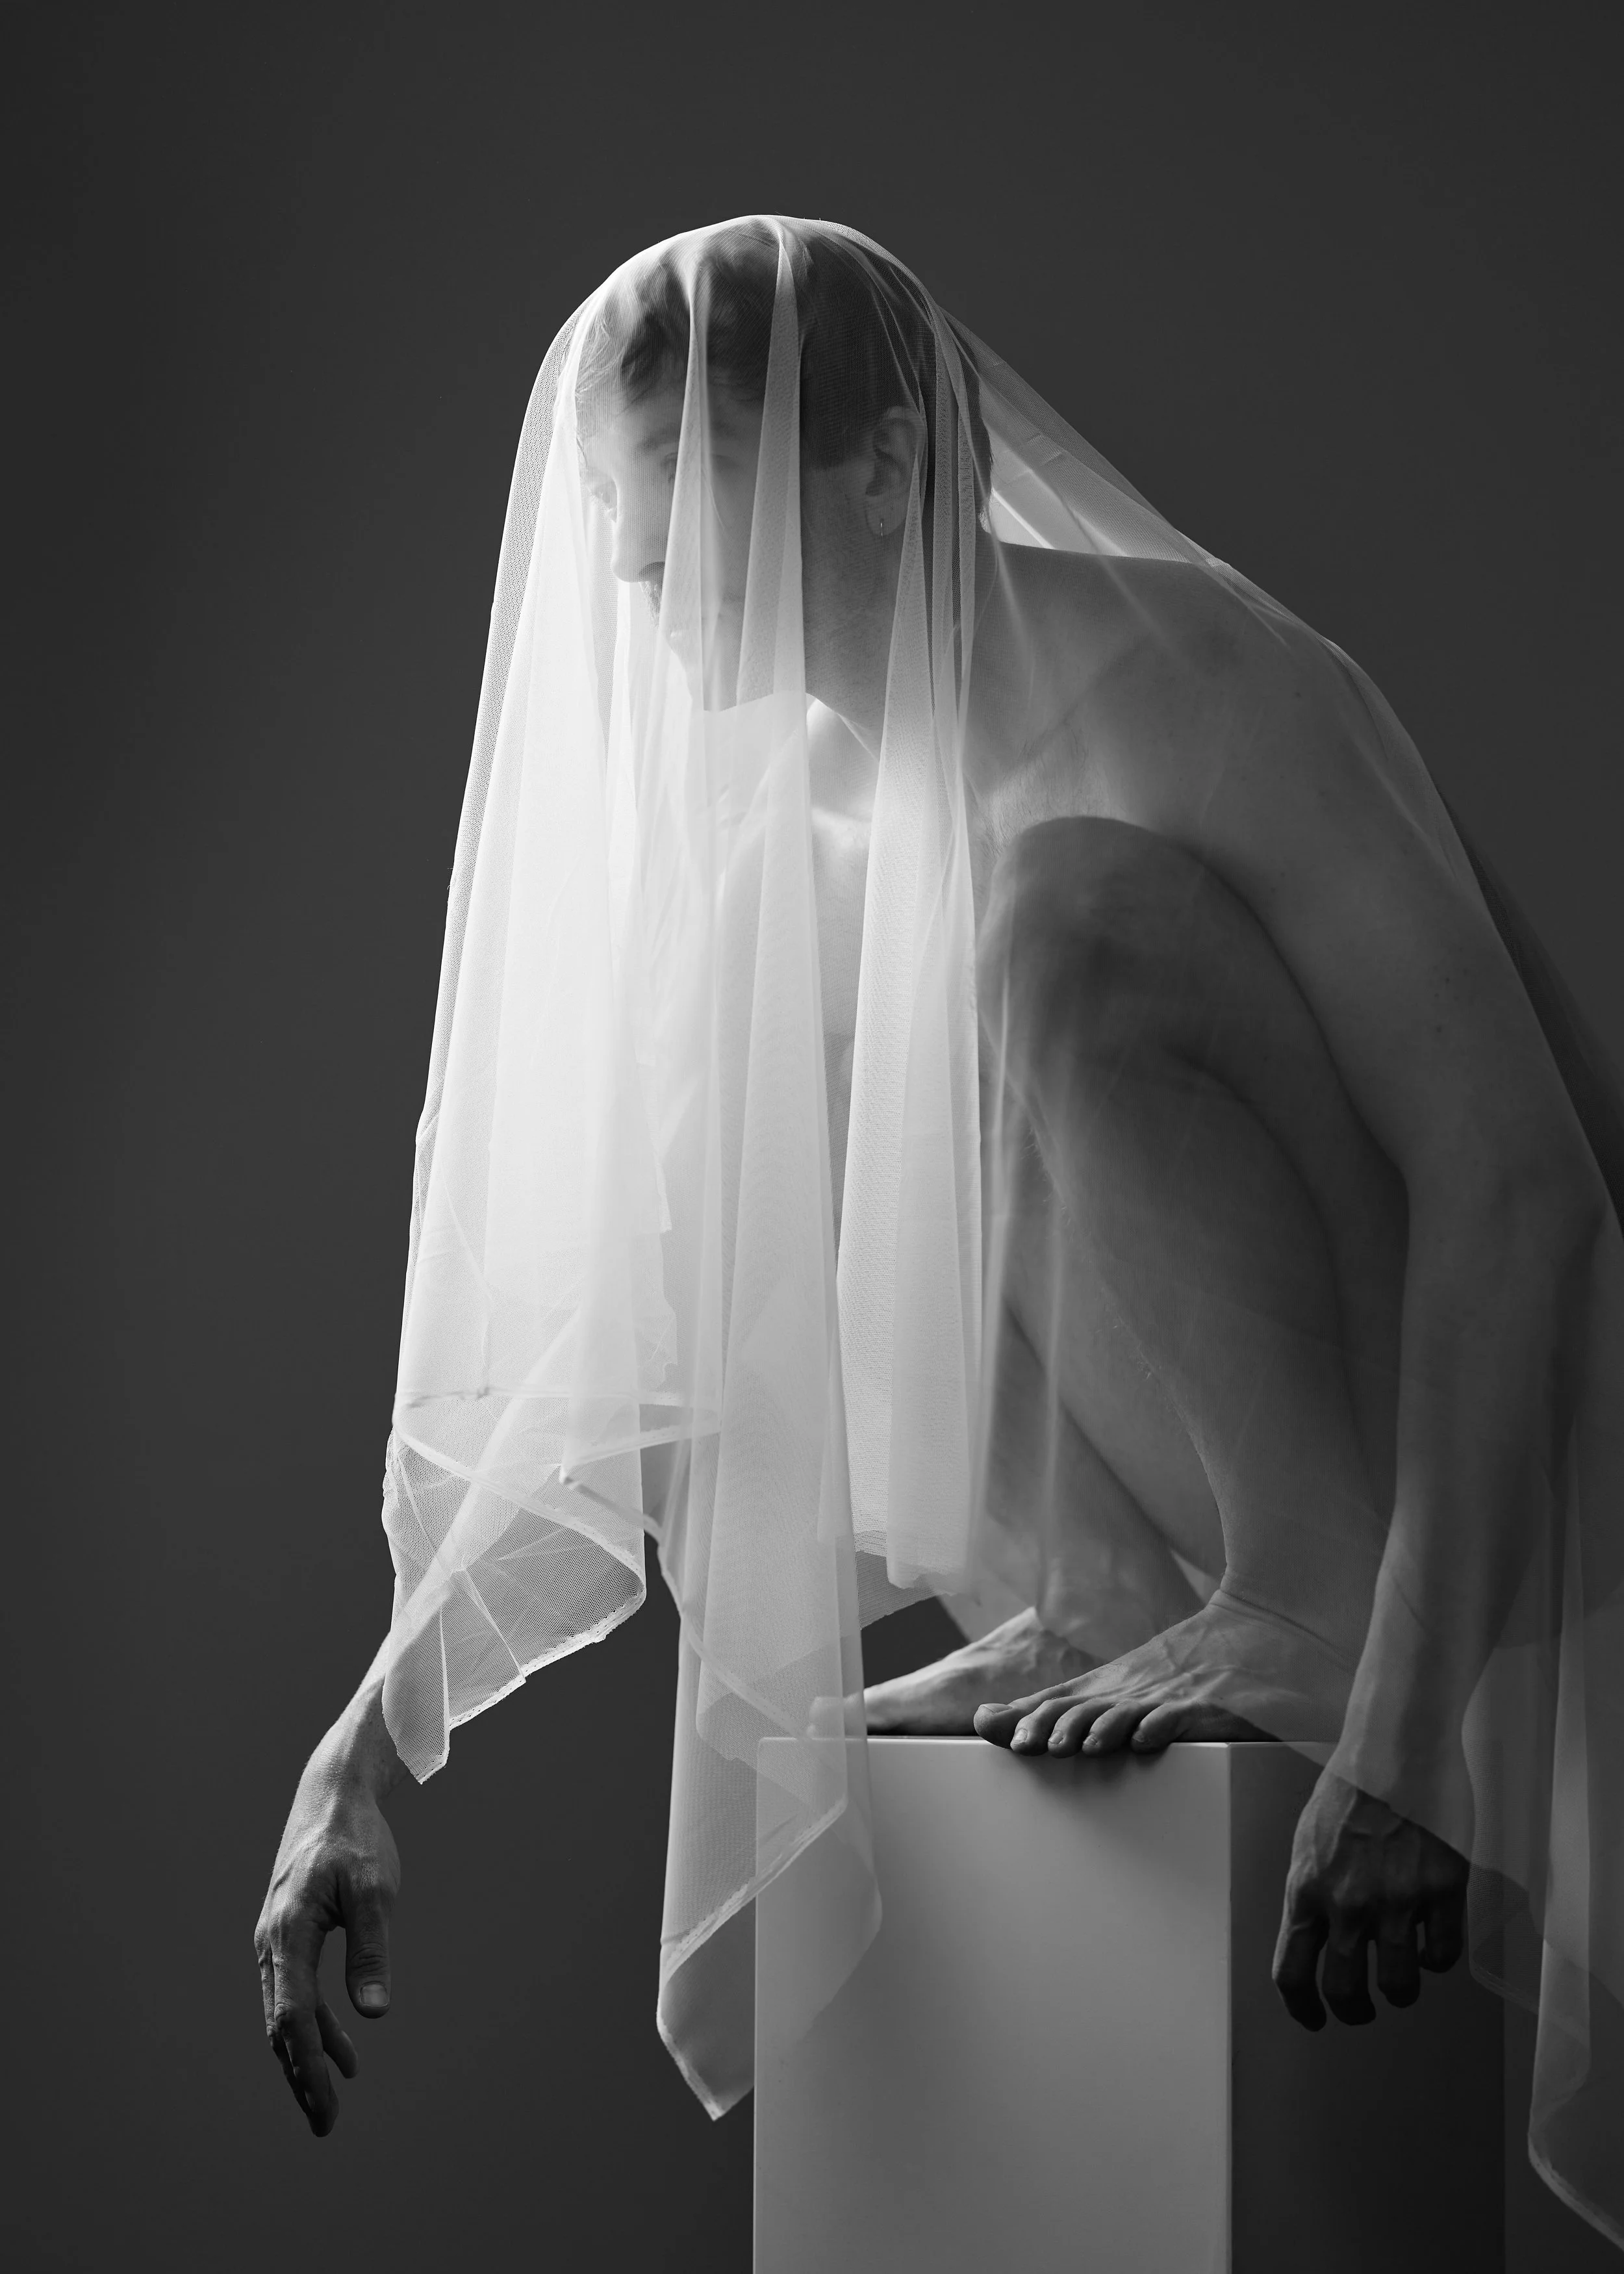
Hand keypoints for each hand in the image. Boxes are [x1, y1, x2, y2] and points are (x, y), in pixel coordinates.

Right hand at [254, 1706, 402, 2134]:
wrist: (332, 1795)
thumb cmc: (356, 1838)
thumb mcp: (374, 1889)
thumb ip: (372, 1950)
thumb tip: (374, 2016)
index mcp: (287, 1935)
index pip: (294, 2019)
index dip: (309, 2067)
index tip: (328, 2107)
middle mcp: (272, 1944)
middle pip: (282, 2027)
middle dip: (302, 2078)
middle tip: (325, 2126)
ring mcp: (277, 1941)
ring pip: (287, 2015)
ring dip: (307, 2059)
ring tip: (330, 2103)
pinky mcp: (290, 1936)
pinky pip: (297, 1994)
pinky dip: (317, 2027)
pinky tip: (347, 2051)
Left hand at [1272, 1766, 1468, 2026]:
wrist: (1397, 1746)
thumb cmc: (1351, 1786)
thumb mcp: (1309, 1840)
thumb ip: (1313, 1891)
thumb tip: (1320, 1937)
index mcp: (1305, 1889)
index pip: (1290, 1973)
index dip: (1302, 2009)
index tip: (1313, 2018)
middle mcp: (1347, 1904)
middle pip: (1345, 1991)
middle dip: (1354, 2011)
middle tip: (1364, 2008)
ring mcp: (1397, 1901)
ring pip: (1401, 1985)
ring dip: (1402, 1991)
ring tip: (1404, 1978)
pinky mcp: (1442, 1892)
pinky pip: (1443, 1957)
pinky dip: (1439, 1958)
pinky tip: (1434, 1938)